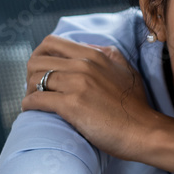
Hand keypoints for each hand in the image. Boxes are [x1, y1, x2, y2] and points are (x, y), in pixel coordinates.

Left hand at [23, 35, 173, 171]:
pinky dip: (29, 106)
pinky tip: (32, 111)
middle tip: (35, 88)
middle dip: (30, 75)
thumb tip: (89, 47)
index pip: (51, 43)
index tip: (42, 70)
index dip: (40, 55)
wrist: (143, 131)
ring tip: (35, 101)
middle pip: (37, 61)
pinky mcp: (71, 105)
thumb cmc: (136, 105)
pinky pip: (36, 100)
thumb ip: (108, 54)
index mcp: (95, 55)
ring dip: (29, 91)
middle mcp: (84, 66)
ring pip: (34, 80)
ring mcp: (77, 85)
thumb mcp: (126, 70)